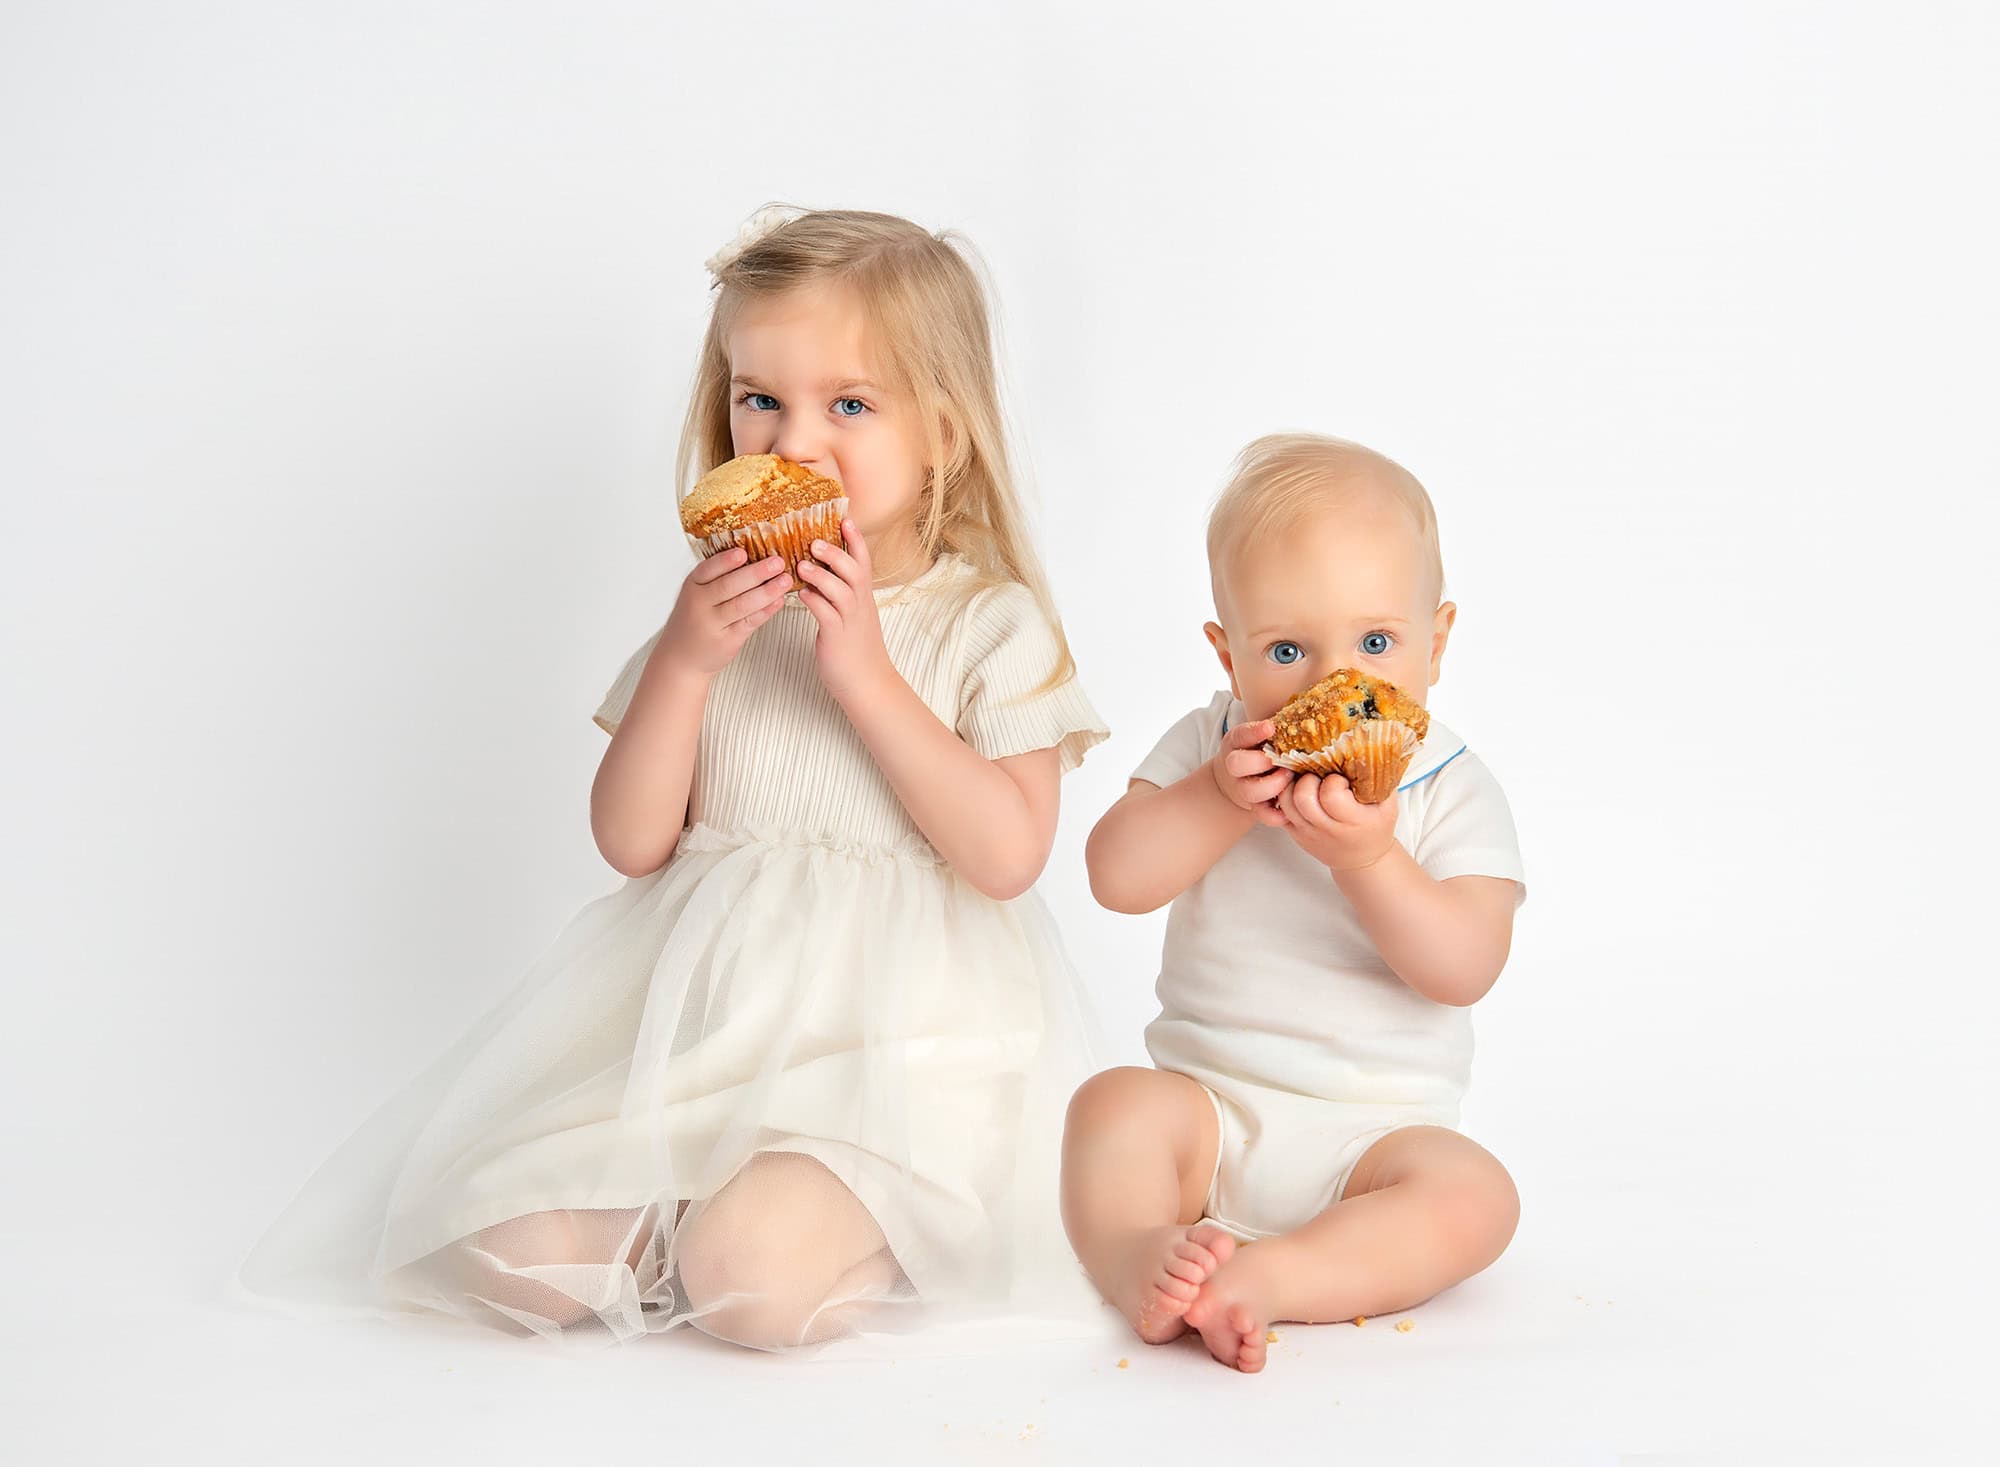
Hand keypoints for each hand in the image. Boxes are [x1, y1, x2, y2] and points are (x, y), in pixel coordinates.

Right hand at [657, 546, 790, 676]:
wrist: (681, 658)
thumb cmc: (693, 621)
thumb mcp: (695, 595)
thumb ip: (717, 579)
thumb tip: (754, 557)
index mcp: (692, 586)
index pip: (708, 569)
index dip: (726, 561)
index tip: (743, 552)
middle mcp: (700, 604)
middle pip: (729, 586)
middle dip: (756, 573)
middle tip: (777, 562)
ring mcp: (713, 624)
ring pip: (742, 604)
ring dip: (767, 591)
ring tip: (785, 580)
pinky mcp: (727, 640)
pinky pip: (750, 622)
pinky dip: (766, 610)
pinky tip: (779, 600)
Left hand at [795, 518, 894, 704]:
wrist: (867, 683)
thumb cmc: (854, 648)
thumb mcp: (852, 616)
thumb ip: (839, 594)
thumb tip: (818, 575)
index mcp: (863, 597)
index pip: (864, 562)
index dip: (856, 540)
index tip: (845, 519)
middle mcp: (860, 605)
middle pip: (855, 571)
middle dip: (836, 553)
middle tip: (815, 540)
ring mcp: (850, 621)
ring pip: (840, 591)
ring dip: (821, 576)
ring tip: (802, 565)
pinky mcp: (837, 637)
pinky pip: (826, 615)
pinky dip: (814, 602)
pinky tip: (801, 594)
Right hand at [1209, 718, 1290, 826]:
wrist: (1241, 779)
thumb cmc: (1262, 750)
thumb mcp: (1262, 734)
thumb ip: (1280, 723)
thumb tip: (1316, 698)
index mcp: (1237, 742)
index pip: (1240, 734)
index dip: (1254, 731)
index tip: (1271, 727)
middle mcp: (1235, 765)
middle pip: (1236, 764)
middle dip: (1259, 762)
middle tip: (1279, 760)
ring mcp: (1243, 788)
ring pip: (1249, 792)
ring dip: (1272, 786)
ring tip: (1289, 779)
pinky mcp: (1254, 807)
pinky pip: (1262, 815)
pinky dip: (1276, 814)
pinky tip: (1289, 807)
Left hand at [1276, 771, 1399, 870]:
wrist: (1363, 860)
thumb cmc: (1376, 828)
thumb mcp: (1388, 805)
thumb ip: (1380, 777)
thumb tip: (1375, 740)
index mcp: (1352, 821)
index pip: (1331, 795)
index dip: (1333, 781)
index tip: (1341, 778)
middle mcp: (1326, 829)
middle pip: (1302, 796)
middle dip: (1309, 779)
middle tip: (1319, 776)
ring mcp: (1307, 832)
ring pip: (1286, 801)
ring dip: (1293, 785)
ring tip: (1307, 779)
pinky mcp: (1294, 833)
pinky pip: (1279, 810)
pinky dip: (1285, 795)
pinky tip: (1297, 789)